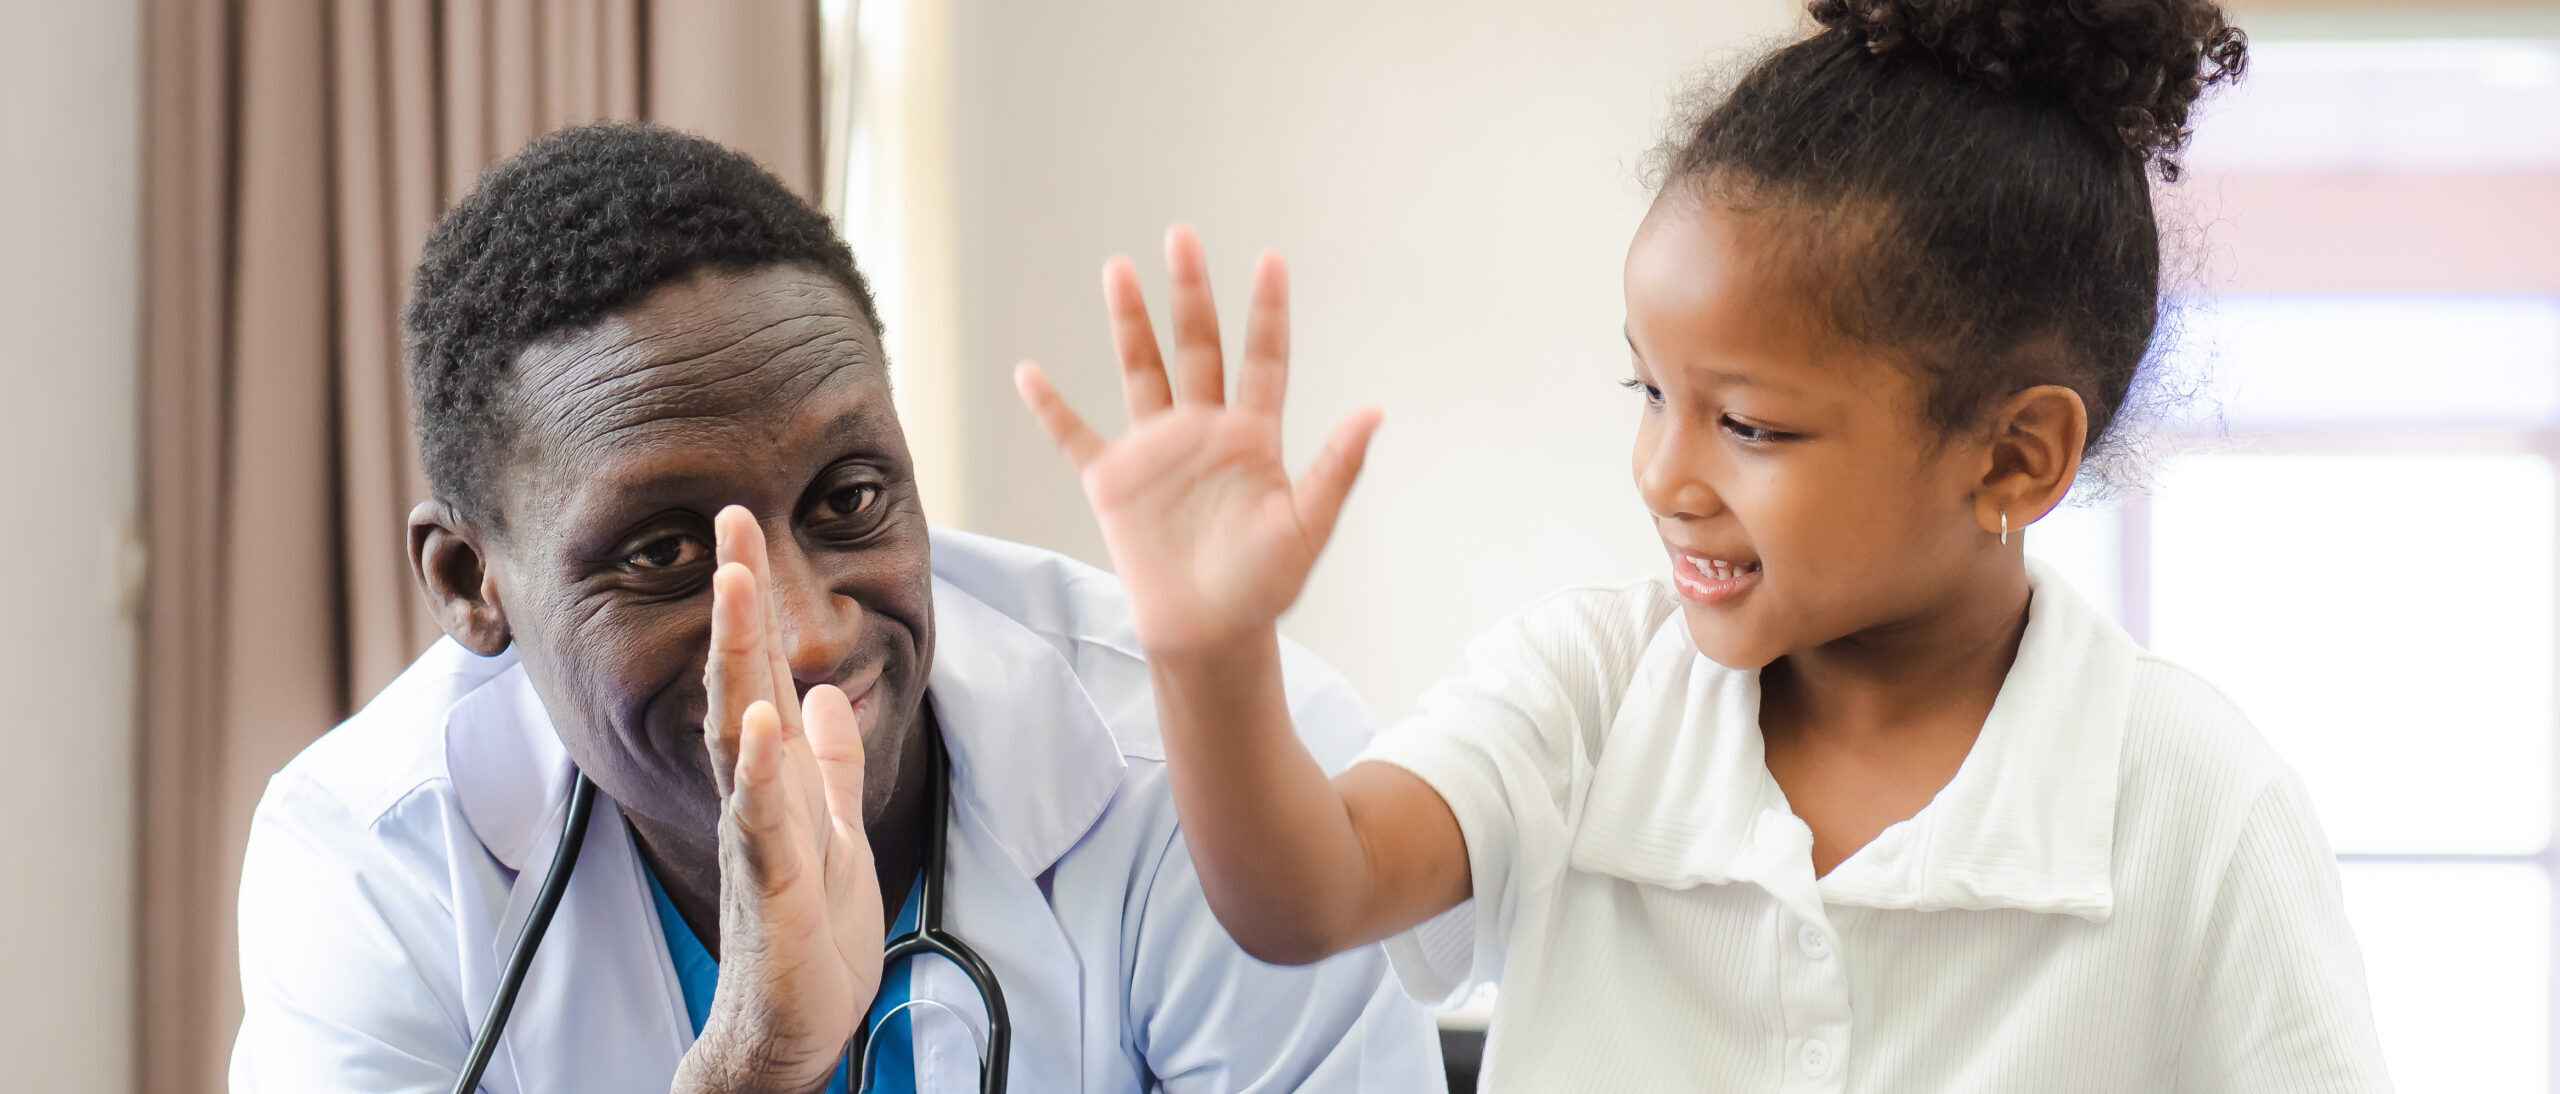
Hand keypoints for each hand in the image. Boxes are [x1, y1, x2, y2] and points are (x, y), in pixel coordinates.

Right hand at [673, 506, 884, 1093]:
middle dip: (734, 602)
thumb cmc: (810, 929)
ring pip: (739, 736)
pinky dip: (761, 772)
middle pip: (737, 681)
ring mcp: (757, 837)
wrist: (792, 1025)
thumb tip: (822, 696)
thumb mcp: (836, 826)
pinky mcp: (774, 887)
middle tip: (727, 524)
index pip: (756, 670)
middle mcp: (753, 794)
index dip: (750, 599)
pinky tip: (764, 721)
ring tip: (733, 589)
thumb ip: (831, 763)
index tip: (739, 524)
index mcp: (773, 776)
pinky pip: (762, 822)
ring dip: (736, 661)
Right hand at [1014, 225, 1380, 653]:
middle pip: (1196, 347)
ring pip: (1139, 371)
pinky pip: (1075, 437)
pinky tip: (1029, 373)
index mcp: (1253, 438)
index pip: (1263, 359)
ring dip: (1129, 322)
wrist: (1209, 635)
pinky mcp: (1113, 483)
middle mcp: (1203, 432)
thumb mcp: (1306, 528)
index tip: (1271, 260)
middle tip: (1182, 235)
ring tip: (1118, 268)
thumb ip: (1336, 469)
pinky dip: (1051, 408)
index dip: (1267, 311)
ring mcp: (1155, 453)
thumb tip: (1376, 412)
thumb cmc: (1264, 587)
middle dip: (1189, 292)